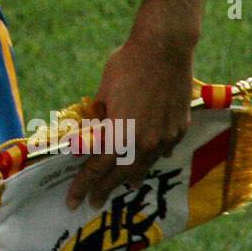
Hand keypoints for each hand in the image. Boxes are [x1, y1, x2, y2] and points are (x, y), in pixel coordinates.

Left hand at [66, 35, 192, 209]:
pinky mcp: (179, 128)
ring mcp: (165, 137)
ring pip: (144, 166)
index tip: (73, 200)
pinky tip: (146, 160)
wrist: (165, 48)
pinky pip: (163, 151)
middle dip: (104, 189)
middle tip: (92, 202)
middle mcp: (144, 142)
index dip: (83, 185)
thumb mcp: (102, 92)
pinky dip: (151, 157)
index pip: (96, 168)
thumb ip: (95, 121)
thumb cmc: (127, 65)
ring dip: (129, 177)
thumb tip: (85, 141)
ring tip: (121, 186)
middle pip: (120, 174)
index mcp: (120, 134)